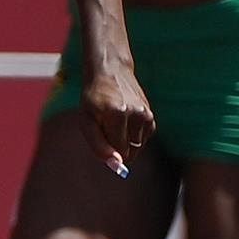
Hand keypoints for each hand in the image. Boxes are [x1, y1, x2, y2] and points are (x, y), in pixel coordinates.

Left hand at [79, 46, 154, 177]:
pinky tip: (124, 122)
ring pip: (137, 148)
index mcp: (117, 115)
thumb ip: (99, 145)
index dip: (107, 150)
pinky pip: (143, 140)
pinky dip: (133, 137)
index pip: (119, 152)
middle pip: (129, 152)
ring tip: (114, 122)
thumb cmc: (93, 99)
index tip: (101, 136)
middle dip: (116, 147)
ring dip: (124, 142)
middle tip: (105, 127)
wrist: (110, 73)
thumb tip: (117, 165)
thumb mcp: (86, 121)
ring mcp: (147, 115)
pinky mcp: (152, 117)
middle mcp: (136, 114)